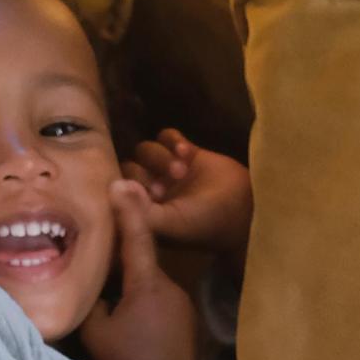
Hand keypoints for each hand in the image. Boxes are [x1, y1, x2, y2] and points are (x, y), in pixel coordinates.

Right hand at [80, 180, 198, 359]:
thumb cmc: (125, 358)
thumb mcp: (95, 329)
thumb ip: (93, 301)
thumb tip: (94, 292)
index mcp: (146, 283)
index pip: (135, 238)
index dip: (127, 210)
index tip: (120, 183)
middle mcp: (171, 288)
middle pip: (145, 272)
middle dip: (128, 281)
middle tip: (113, 302)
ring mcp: (185, 308)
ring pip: (157, 296)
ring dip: (142, 305)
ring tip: (128, 330)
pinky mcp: (192, 328)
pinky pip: (168, 315)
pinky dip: (155, 322)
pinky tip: (144, 342)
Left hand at [119, 127, 252, 254]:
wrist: (243, 208)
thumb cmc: (204, 223)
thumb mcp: (169, 224)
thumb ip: (140, 210)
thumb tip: (115, 186)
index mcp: (144, 211)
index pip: (119, 191)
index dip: (128, 189)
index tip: (148, 197)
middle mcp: (152, 191)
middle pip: (130, 167)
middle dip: (146, 173)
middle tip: (165, 187)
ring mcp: (167, 171)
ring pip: (146, 150)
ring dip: (161, 157)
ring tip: (182, 170)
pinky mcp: (185, 153)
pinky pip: (166, 136)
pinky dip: (173, 141)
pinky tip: (188, 153)